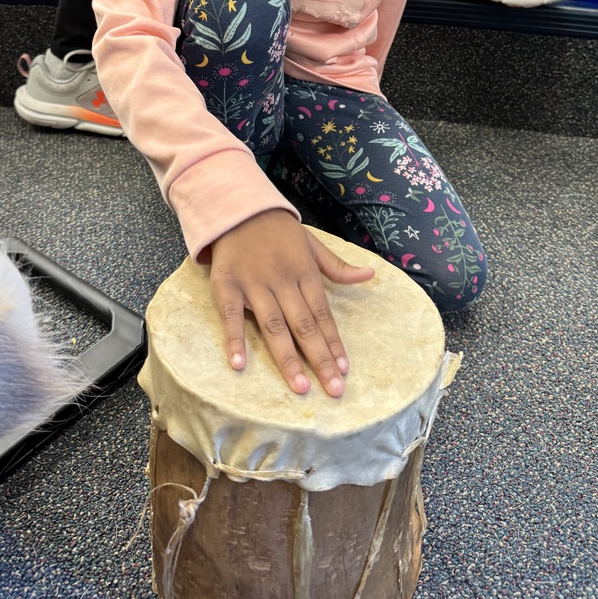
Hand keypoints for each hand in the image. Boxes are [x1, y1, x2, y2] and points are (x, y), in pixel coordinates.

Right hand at [210, 211, 375, 396]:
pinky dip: (234, 340)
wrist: (239, 208)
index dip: (334, 342)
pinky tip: (239, 365)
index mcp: (304, 272)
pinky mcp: (227, 285)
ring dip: (287, 357)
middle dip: (320, 358)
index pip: (323, 314)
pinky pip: (230, 316)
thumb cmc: (279, 232)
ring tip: (301, 386)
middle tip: (334, 389)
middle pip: (304, 325)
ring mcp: (254, 284)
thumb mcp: (312, 243)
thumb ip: (337, 266)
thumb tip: (370, 274)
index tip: (345, 369)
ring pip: (273, 326)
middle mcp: (282, 281)